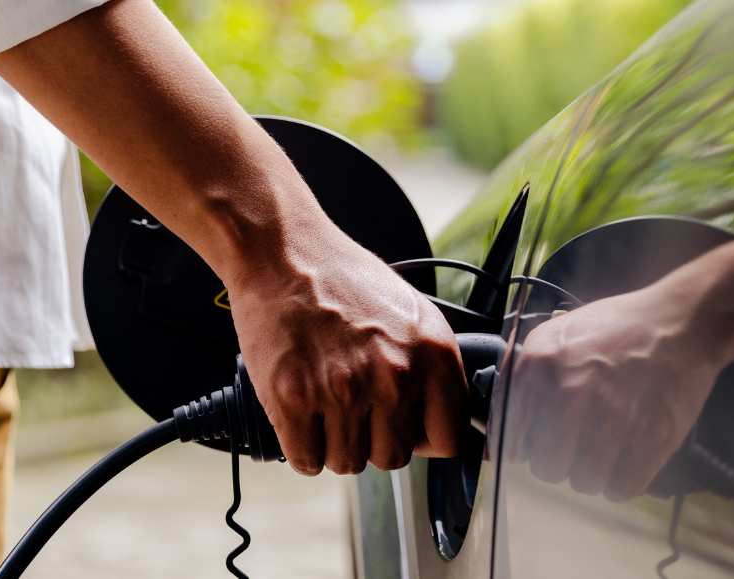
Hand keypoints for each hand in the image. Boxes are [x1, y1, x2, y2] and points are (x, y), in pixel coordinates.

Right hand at [227, 229, 466, 475]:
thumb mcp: (413, 315)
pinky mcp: (293, 400)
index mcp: (433, 355)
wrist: (285, 254)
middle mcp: (394, 377)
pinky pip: (307, 461)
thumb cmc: (345, 282)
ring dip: (333, 443)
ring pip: (347, 464)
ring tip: (324, 400)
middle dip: (372, 441)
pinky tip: (301, 413)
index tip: (404, 428)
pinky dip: (302, 447)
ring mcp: (343, 391)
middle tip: (353, 405)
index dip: (421, 438)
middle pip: (392, 458)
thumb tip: (439, 421)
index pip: (447, 441)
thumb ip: (432, 370)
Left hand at [507, 279, 733, 500]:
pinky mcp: (651, 439)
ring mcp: (613, 418)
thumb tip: (497, 427)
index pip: (511, 441)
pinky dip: (623, 481)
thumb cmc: (615, 329)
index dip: (525, 447)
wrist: (679, 323)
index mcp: (540, 367)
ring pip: (584, 483)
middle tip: (579, 442)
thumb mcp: (555, 334)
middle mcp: (571, 394)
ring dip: (593, 473)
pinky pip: (621, 488)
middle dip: (560, 461)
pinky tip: (627, 458)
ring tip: (606, 447)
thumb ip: (520, 375)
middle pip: (547, 469)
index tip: (538, 442)